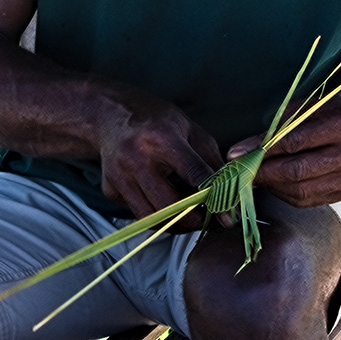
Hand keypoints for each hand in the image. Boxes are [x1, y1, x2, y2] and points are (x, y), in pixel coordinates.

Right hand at [96, 93, 223, 227]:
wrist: (110, 114)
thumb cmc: (155, 120)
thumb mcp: (188, 128)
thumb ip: (210, 158)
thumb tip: (230, 190)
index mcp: (162, 137)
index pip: (194, 173)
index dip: (215, 197)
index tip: (227, 216)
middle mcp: (137, 157)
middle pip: (170, 205)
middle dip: (194, 220)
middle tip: (208, 221)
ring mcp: (120, 175)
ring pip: (153, 218)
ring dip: (176, 224)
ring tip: (190, 217)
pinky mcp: (110, 189)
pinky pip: (138, 214)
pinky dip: (155, 215)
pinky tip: (163, 203)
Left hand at [228, 94, 340, 207]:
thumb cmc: (337, 111)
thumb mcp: (314, 104)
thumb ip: (284, 122)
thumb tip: (250, 145)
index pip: (294, 141)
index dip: (262, 149)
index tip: (236, 153)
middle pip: (298, 170)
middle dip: (263, 172)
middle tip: (239, 171)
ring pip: (302, 190)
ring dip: (272, 186)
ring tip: (253, 177)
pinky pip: (310, 200)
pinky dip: (286, 194)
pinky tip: (273, 184)